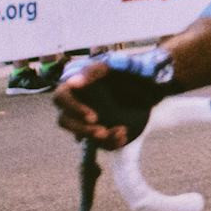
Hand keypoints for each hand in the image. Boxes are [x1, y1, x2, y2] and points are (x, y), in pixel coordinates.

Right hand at [54, 48, 174, 149]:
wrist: (150, 82)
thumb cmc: (127, 69)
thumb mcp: (112, 66)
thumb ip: (92, 72)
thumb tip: (72, 82)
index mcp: (75, 86)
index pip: (61, 97)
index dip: (73, 108)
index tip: (92, 116)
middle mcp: (77, 104)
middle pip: (65, 121)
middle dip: (82, 130)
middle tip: (101, 131)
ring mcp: (88, 120)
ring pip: (82, 136)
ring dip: (98, 138)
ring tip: (120, 131)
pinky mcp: (101, 130)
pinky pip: (100, 143)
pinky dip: (112, 142)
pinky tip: (124, 134)